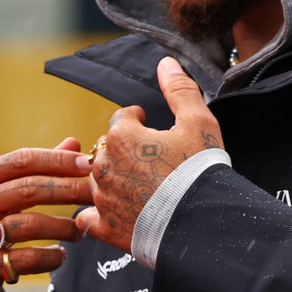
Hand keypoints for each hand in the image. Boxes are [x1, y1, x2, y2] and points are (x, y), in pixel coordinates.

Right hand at [0, 140, 93, 291]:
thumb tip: (73, 143)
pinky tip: (60, 255)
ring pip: (29, 226)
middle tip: (95, 194)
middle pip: (28, 190)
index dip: (57, 160)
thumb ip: (31, 169)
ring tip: (80, 229)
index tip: (87, 164)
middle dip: (68, 190)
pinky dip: (49, 258)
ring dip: (63, 227)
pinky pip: (24, 260)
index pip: (21, 161)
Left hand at [77, 57, 221, 252]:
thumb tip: (166, 63)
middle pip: (106, 151)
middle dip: (123, 152)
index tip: (145, 124)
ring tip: (137, 186)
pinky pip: (88, 218)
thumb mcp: (198, 122)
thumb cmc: (200, 172)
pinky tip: (112, 214)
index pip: (121, 120)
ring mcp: (102, 198)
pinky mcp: (105, 228)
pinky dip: (98, 216)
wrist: (203, 224)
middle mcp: (104, 166)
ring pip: (96, 182)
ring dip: (111, 181)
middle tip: (146, 159)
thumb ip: (179, 90)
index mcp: (121, 137)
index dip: (135, 121)